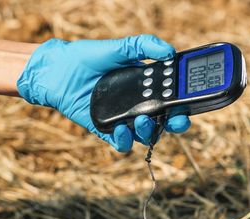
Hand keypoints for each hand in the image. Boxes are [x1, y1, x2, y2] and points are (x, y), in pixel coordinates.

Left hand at [17, 35, 191, 151]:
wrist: (58, 70)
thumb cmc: (88, 57)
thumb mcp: (118, 48)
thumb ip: (143, 46)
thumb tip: (168, 51)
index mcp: (146, 86)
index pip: (172, 98)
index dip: (184, 103)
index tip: (191, 102)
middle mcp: (137, 104)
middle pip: (164, 120)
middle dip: (175, 123)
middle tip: (177, 119)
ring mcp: (122, 118)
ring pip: (144, 134)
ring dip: (149, 132)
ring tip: (143, 120)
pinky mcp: (104, 128)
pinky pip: (119, 142)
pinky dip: (124, 141)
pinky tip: (122, 131)